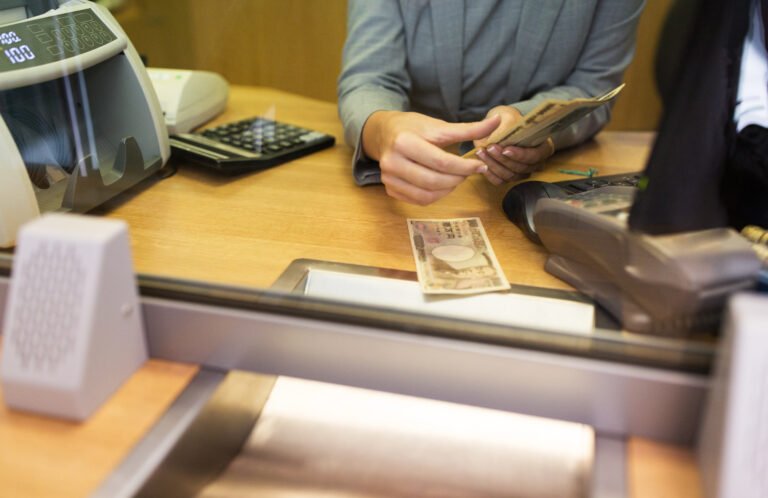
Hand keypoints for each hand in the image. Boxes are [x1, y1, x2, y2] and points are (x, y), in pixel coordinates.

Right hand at [362, 111, 499, 204]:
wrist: (383, 133)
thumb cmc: (412, 127)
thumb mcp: (438, 125)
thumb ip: (469, 129)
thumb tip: (498, 121)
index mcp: (404, 142)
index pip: (442, 162)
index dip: (465, 167)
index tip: (480, 165)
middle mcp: (392, 162)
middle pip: (434, 181)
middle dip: (457, 179)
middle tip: (468, 172)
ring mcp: (388, 178)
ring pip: (427, 195)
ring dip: (448, 190)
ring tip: (456, 178)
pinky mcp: (389, 189)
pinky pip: (418, 200)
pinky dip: (435, 195)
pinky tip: (442, 184)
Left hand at [473, 106, 555, 185]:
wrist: (496, 128)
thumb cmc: (506, 121)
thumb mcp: (507, 117)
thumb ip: (505, 125)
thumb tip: (499, 129)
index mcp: (542, 147)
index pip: (535, 156)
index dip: (521, 155)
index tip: (505, 149)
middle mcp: (534, 162)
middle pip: (522, 168)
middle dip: (504, 159)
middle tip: (490, 148)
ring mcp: (522, 172)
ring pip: (510, 176)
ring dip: (494, 165)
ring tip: (481, 152)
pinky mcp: (509, 177)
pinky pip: (500, 181)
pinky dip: (490, 174)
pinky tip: (481, 164)